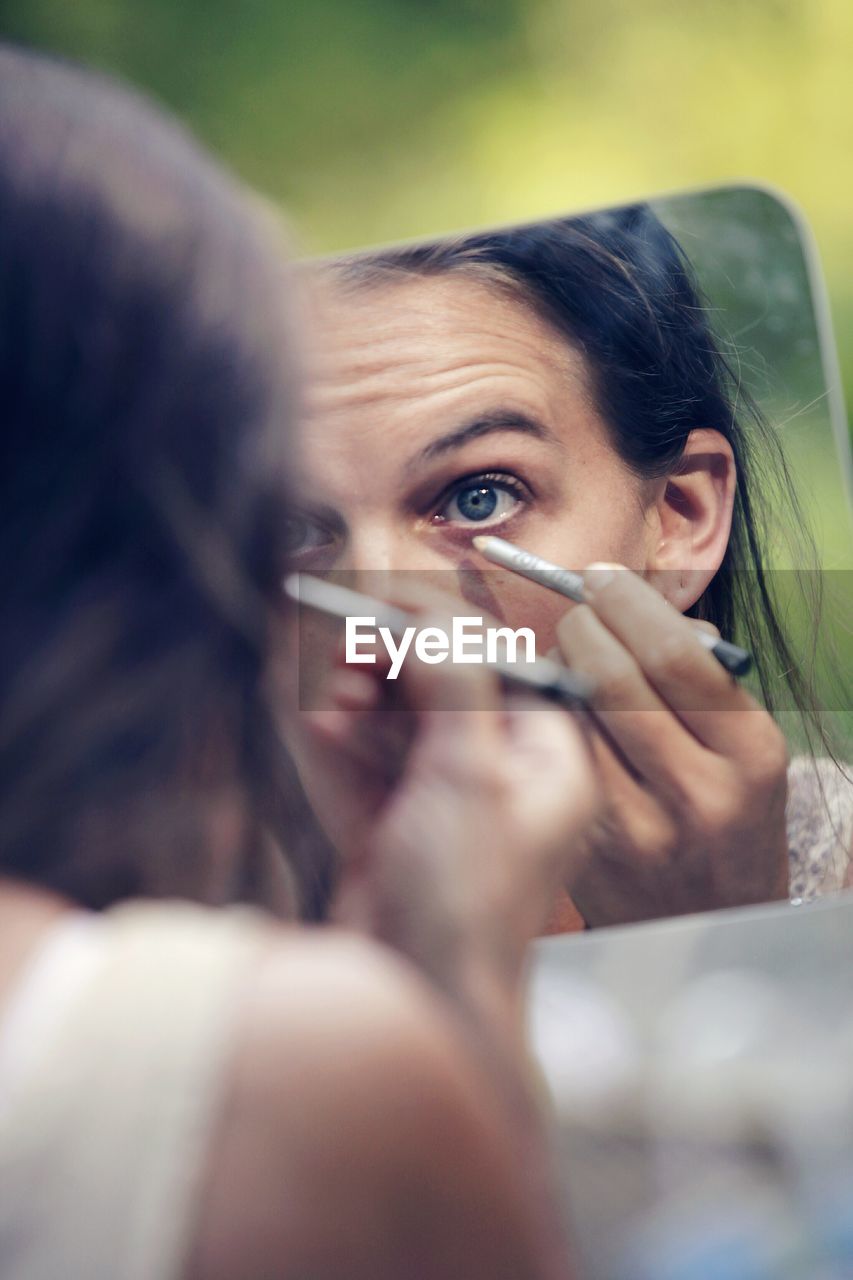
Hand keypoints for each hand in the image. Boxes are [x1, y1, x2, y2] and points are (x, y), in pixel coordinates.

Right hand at [293, 588, 597, 1000]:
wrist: (417, 1006)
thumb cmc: (466, 902)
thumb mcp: (469, 774)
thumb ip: (453, 683)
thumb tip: (428, 616)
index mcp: (546, 768)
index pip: (499, 672)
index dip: (443, 632)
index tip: (390, 602)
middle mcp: (500, 787)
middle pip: (443, 698)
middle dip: (394, 668)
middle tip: (347, 643)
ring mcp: (444, 815)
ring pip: (399, 734)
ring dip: (362, 708)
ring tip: (330, 691)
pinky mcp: (394, 842)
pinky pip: (366, 775)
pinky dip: (341, 749)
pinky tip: (316, 725)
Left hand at [554, 564, 789, 926]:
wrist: (712, 922)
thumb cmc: (726, 813)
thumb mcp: (741, 747)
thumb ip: (699, 677)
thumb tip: (622, 601)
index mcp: (752, 754)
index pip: (676, 654)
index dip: (628, 602)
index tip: (604, 577)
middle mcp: (700, 793)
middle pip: (614, 674)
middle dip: (583, 624)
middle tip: (578, 609)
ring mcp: (641, 827)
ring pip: (573, 710)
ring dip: (558, 665)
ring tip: (570, 656)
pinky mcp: (590, 848)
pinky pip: (553, 754)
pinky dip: (545, 715)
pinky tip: (554, 704)